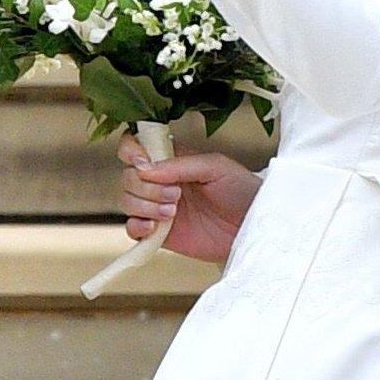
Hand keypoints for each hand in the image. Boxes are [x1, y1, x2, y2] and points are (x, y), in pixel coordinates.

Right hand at [116, 129, 263, 263]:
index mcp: (171, 158)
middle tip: (176, 195)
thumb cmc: (240, 190)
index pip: (135, 146)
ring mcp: (157, 206)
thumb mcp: (214, 167)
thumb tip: (145, 168)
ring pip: (127, 201)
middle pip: (128, 176)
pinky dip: (137, 227)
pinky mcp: (159, 233)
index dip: (131, 151)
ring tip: (172, 212)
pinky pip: (132, 229)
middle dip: (147, 187)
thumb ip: (179, 164)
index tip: (142, 163)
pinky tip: (155, 228)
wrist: (252, 226)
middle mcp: (160, 180)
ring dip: (144, 206)